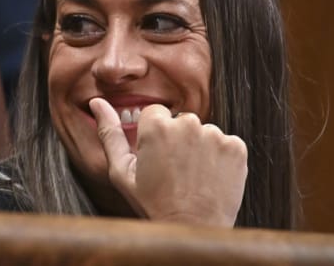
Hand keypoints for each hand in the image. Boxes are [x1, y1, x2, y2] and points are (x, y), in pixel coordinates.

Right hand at [89, 97, 246, 226]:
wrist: (192, 230)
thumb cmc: (153, 204)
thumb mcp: (122, 172)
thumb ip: (110, 133)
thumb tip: (96, 103)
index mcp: (157, 125)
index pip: (155, 113)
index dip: (154, 136)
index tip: (156, 156)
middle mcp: (188, 123)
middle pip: (181, 121)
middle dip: (177, 139)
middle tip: (174, 170)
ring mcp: (215, 135)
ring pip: (204, 133)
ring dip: (199, 149)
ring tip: (192, 177)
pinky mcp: (236, 148)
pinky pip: (226, 143)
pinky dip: (220, 157)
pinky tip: (209, 177)